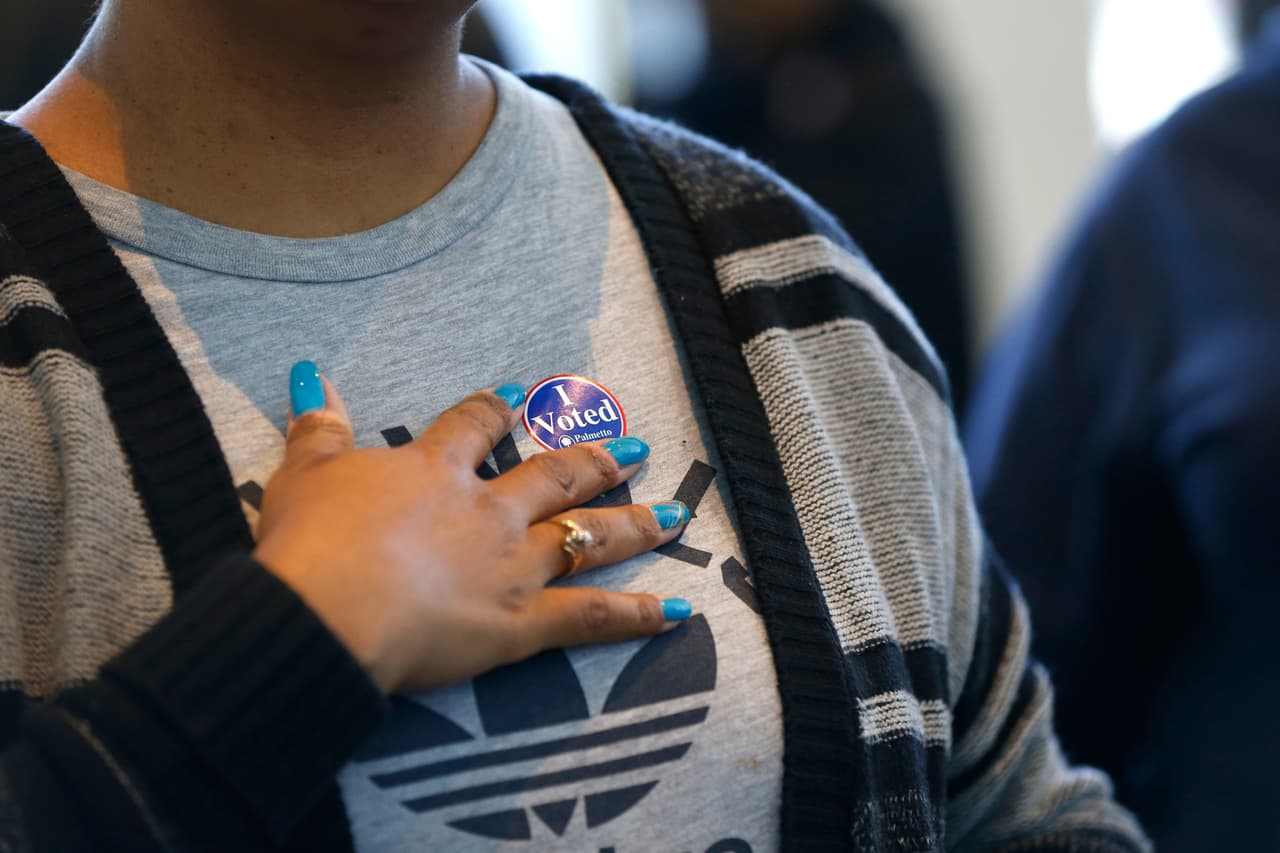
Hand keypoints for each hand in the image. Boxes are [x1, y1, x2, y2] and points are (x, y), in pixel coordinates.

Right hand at [252, 363, 692, 694]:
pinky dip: (636, 616)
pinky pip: (589, 617)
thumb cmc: (309, 544)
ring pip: (588, 535)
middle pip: (556, 475)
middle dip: (597, 461)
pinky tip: (677, 610)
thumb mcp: (303, 474)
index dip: (496, 408)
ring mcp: (514, 565)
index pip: (474, 425)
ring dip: (635, 524)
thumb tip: (313, 377)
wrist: (327, 613)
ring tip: (675, 514)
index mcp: (437, 471)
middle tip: (636, 449)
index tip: (517, 397)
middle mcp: (490, 511)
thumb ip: (318, 427)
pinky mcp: (521, 623)